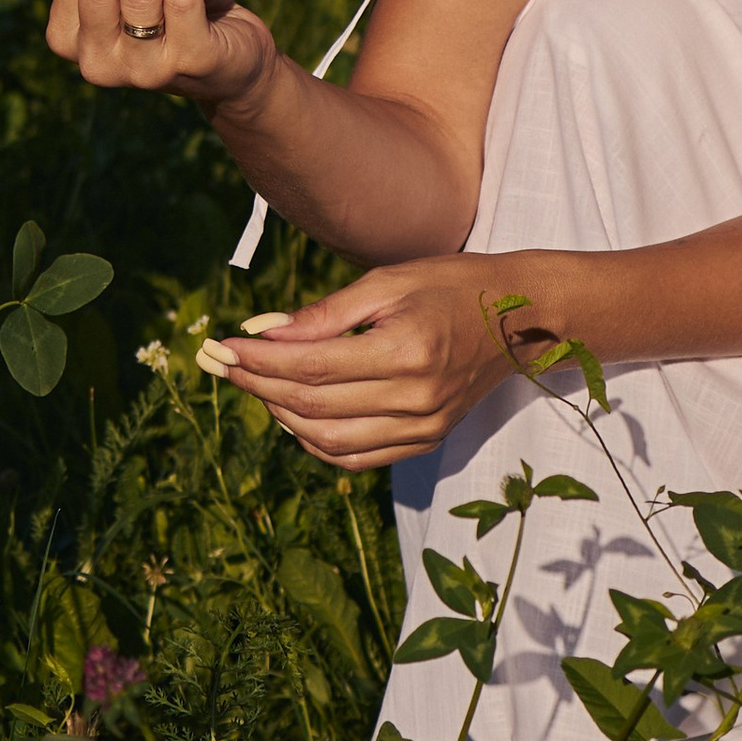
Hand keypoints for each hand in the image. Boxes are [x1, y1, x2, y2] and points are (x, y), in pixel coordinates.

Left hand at [194, 255, 558, 472]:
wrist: (519, 317)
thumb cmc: (451, 285)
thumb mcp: (388, 282)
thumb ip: (325, 313)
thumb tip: (262, 332)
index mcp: (407, 351)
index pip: (313, 365)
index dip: (259, 359)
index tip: (222, 346)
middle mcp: (416, 397)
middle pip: (314, 404)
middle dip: (259, 385)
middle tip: (222, 365)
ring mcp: (424, 427)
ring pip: (329, 440)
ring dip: (282, 415)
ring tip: (258, 383)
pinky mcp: (426, 440)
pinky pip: (357, 458)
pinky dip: (316, 442)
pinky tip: (295, 414)